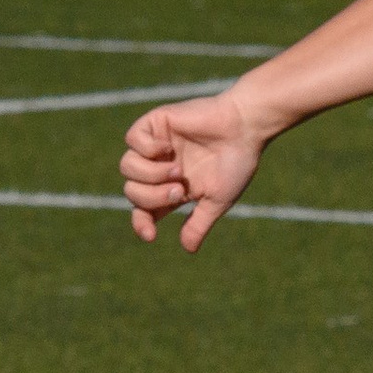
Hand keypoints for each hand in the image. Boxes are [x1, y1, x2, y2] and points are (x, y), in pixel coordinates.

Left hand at [119, 89, 267, 250]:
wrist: (245, 127)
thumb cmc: (236, 162)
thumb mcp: (217, 200)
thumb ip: (199, 223)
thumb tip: (188, 249)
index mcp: (171, 188)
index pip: (143, 210)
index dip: (141, 223)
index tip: (151, 235)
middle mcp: (159, 168)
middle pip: (132, 191)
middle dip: (153, 196)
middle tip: (180, 189)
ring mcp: (155, 145)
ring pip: (126, 167)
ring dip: (150, 174)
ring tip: (177, 169)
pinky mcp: (156, 123)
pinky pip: (131, 139)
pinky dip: (147, 149)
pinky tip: (167, 148)